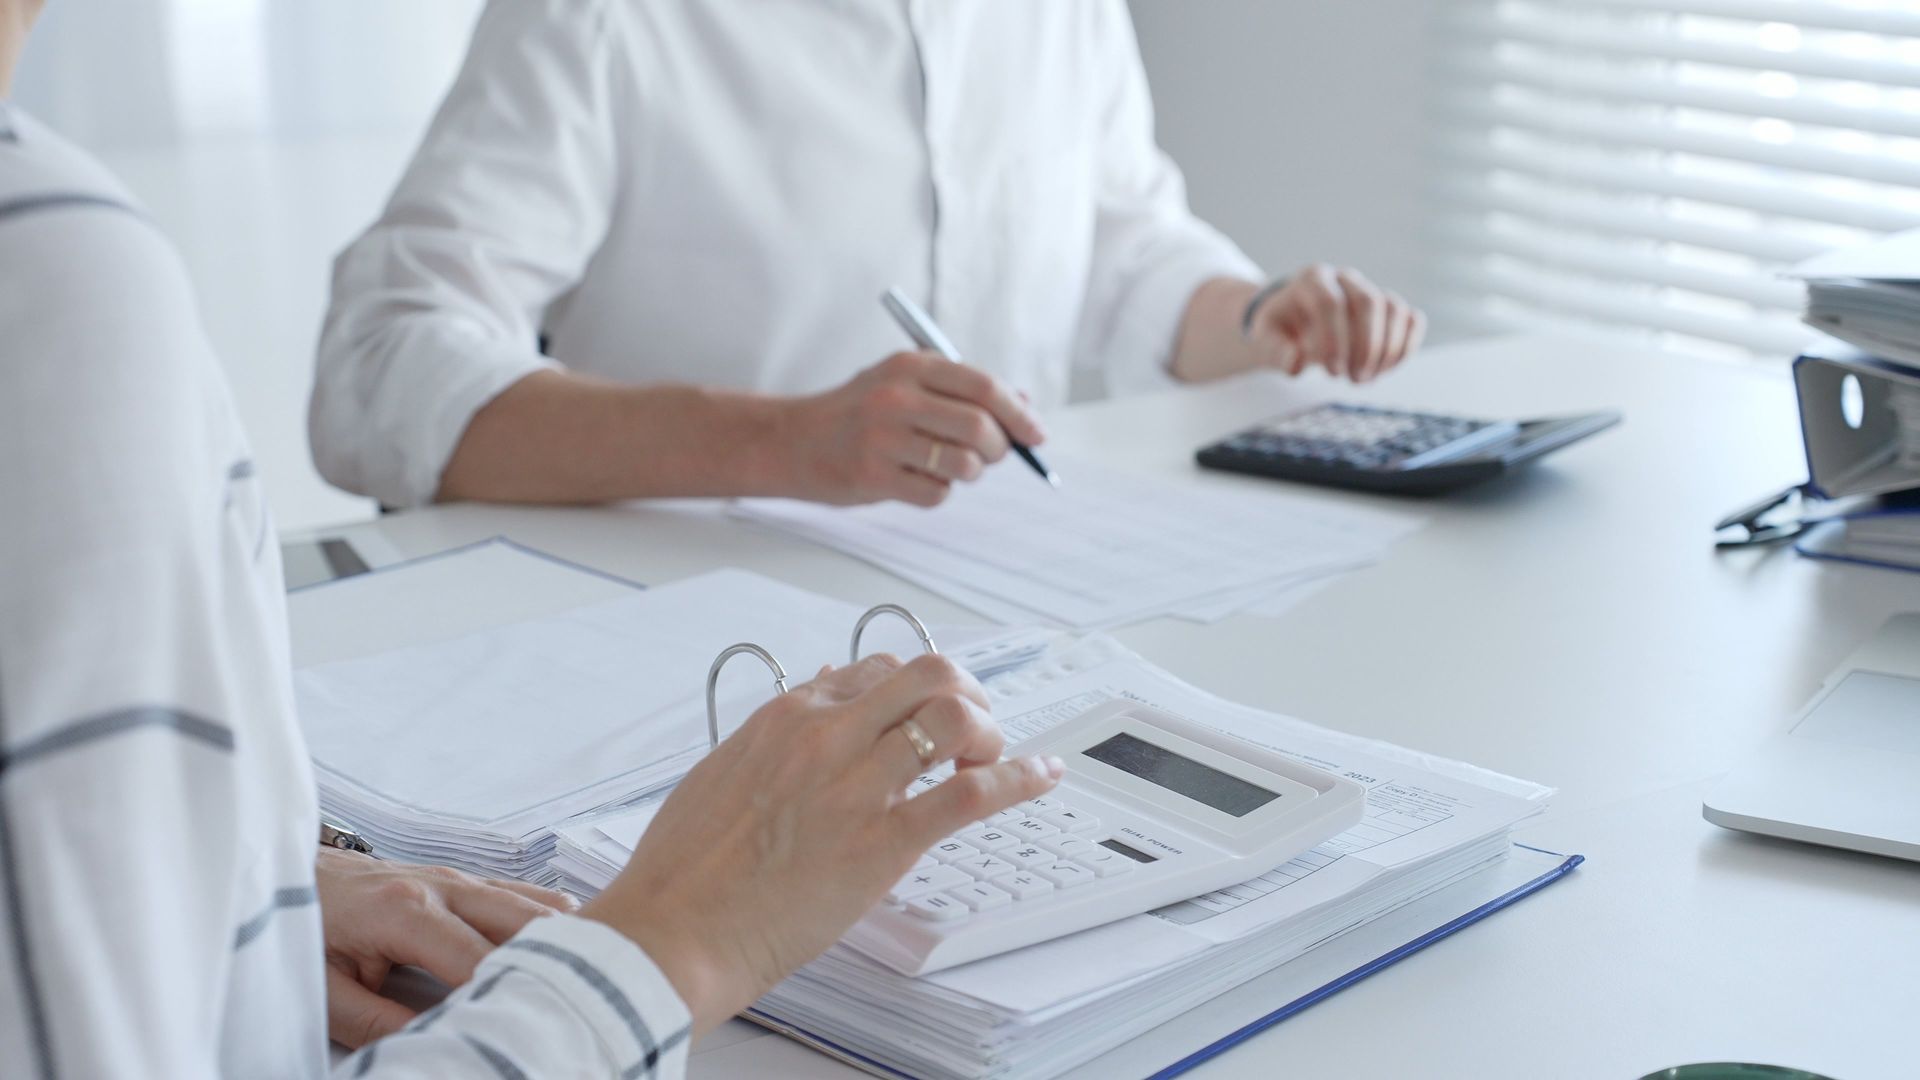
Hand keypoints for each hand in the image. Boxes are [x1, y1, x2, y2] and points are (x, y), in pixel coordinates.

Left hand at [315, 848, 576, 1046]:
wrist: (287, 871)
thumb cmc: (304, 929)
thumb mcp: (323, 989)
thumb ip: (379, 1022)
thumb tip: (438, 1044)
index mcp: (407, 911)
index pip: (477, 960)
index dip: (507, 996)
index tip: (529, 1028)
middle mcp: (444, 885)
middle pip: (524, 923)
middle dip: (555, 963)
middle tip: (579, 1003)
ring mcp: (459, 876)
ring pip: (535, 904)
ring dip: (564, 939)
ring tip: (591, 977)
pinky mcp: (464, 878)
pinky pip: (525, 893)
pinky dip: (553, 920)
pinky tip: (571, 946)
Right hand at [580, 653, 1063, 1033]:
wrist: (671, 932)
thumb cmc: (684, 872)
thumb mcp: (720, 776)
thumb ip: (770, 744)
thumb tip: (806, 716)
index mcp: (784, 718)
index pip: (870, 671)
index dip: (909, 691)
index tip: (922, 713)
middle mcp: (826, 736)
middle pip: (927, 673)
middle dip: (964, 692)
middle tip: (973, 728)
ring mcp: (857, 785)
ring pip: (955, 717)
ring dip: (990, 731)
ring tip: (994, 758)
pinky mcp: (883, 841)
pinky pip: (971, 793)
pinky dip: (1020, 778)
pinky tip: (1041, 776)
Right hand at [781, 351, 1046, 506]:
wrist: (792, 440)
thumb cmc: (859, 413)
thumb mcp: (904, 383)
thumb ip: (961, 390)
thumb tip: (1024, 406)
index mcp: (910, 366)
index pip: (983, 386)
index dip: (1018, 414)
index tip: (1036, 435)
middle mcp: (896, 397)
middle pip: (979, 427)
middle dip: (998, 448)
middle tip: (990, 456)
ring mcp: (882, 438)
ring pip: (962, 465)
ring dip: (967, 473)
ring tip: (944, 466)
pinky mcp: (872, 476)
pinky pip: (935, 494)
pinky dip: (936, 493)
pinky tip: (912, 480)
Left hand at [1247, 264, 1425, 383]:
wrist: (1295, 321)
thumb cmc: (1281, 329)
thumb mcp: (1267, 338)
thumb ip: (1276, 351)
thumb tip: (1295, 363)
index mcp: (1312, 279)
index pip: (1329, 302)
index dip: (1334, 339)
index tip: (1333, 372)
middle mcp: (1345, 279)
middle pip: (1367, 302)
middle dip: (1365, 345)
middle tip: (1354, 380)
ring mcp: (1370, 289)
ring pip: (1394, 309)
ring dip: (1387, 349)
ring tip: (1366, 379)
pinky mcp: (1389, 307)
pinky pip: (1411, 319)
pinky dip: (1405, 346)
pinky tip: (1385, 369)